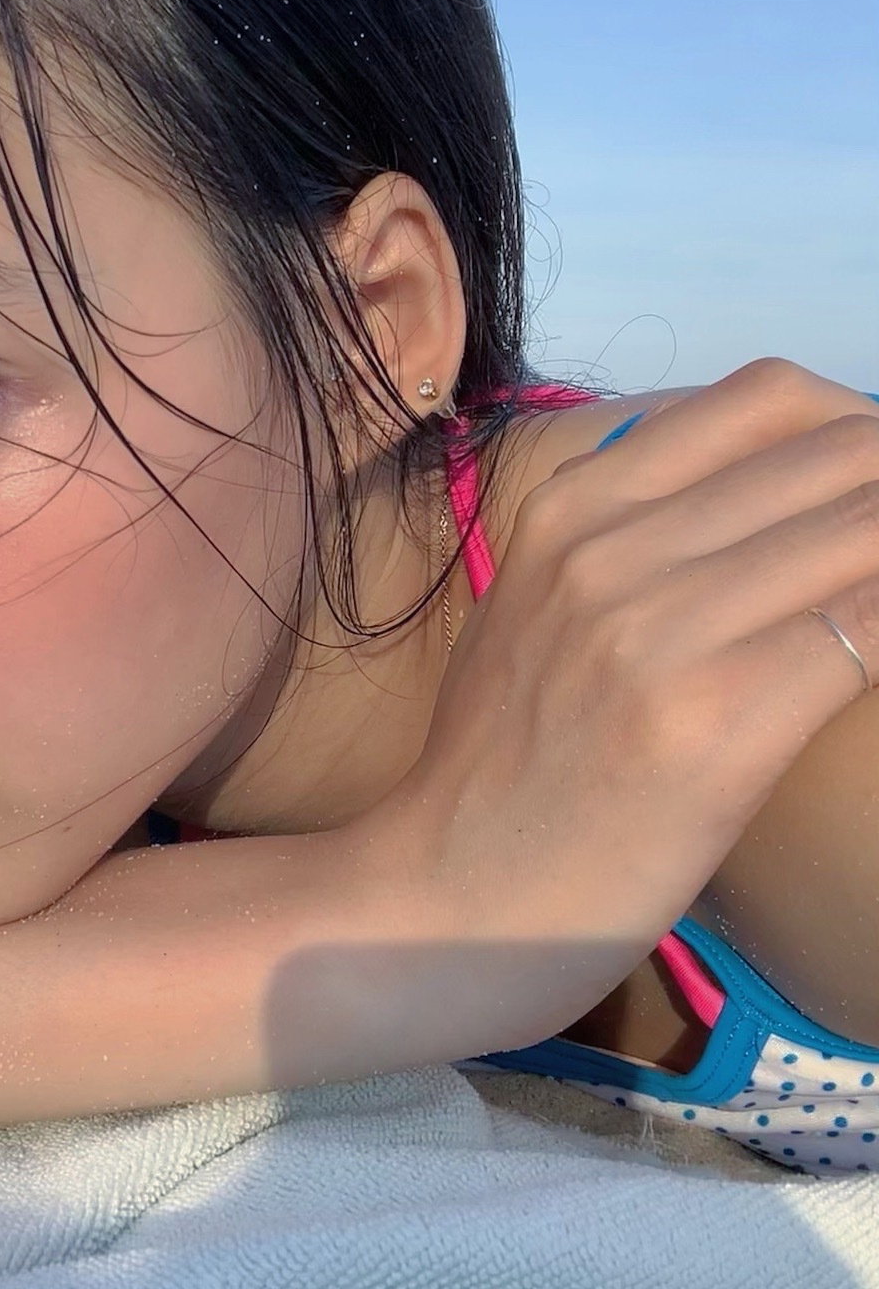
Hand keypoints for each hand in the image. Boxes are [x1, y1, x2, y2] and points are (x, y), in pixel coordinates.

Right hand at [364, 359, 878, 1040]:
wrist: (452, 891)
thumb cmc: (506, 758)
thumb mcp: (538, 605)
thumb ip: (632, 537)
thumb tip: (770, 501)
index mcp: (574, 504)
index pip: (769, 397)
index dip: (857, 428)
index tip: (871, 489)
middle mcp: (615, 547)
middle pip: (840, 455)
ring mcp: (661, 632)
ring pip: (869, 534)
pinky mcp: (717, 725)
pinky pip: (867, 635)